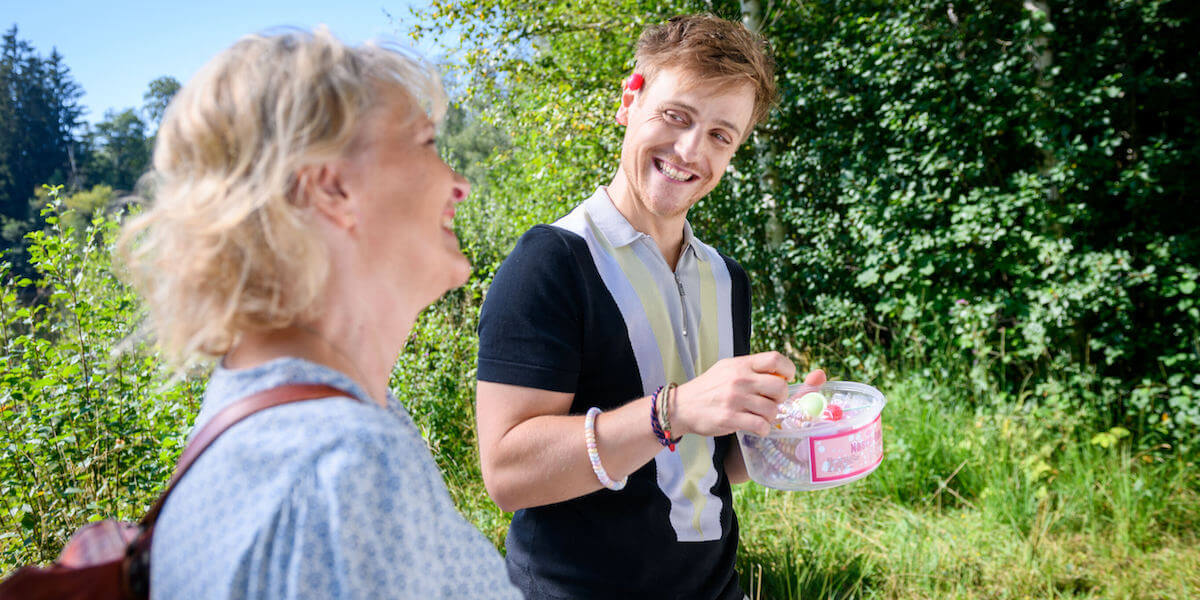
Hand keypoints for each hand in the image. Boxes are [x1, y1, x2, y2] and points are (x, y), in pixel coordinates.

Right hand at [671, 351, 795, 437]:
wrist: (682, 406)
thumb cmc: (709, 388)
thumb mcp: (727, 369)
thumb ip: (751, 369)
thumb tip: (779, 374)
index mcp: (740, 364)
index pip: (775, 359)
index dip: (788, 369)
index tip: (786, 378)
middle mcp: (739, 379)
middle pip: (779, 387)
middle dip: (781, 397)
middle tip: (773, 401)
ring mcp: (735, 399)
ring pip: (772, 409)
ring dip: (771, 416)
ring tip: (760, 415)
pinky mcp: (731, 418)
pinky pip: (761, 425)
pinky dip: (763, 429)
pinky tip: (756, 427)